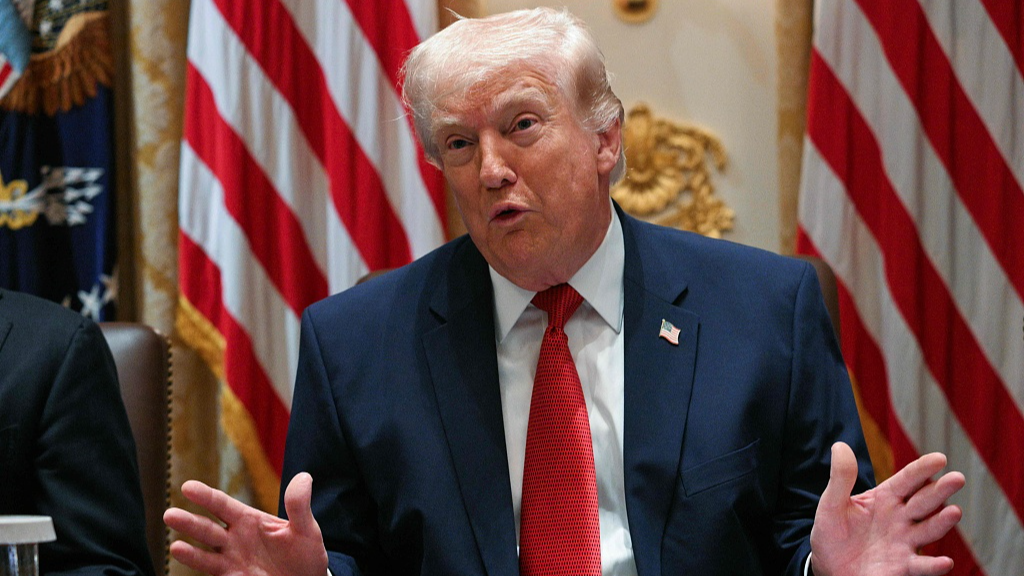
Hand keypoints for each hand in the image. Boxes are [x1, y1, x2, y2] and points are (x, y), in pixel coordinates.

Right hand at [164, 472, 328, 575]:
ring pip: (205, 554)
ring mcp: (231, 561)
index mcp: (248, 520)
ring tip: (174, 545)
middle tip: (170, 515)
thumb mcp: (306, 529)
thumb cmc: (306, 554)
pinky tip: (187, 561)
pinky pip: (212, 573)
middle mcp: (234, 539)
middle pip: (207, 529)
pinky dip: (198, 568)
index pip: (223, 505)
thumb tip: (304, 477)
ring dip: (189, 551)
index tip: (187, 487)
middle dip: (189, 522)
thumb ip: (299, 506)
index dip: (206, 496)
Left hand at [809, 442, 964, 575]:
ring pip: (929, 530)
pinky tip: (945, 562)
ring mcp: (904, 542)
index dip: (922, 469)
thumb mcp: (831, 504)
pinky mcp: (902, 567)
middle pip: (923, 501)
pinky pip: (921, 566)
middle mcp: (900, 518)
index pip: (906, 480)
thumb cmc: (833, 533)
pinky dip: (933, 566)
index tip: (939, 458)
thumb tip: (839, 445)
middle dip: (940, 490)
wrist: (830, 567)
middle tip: (957, 478)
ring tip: (955, 511)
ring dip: (942, 522)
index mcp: (885, 499)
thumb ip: (840, 478)